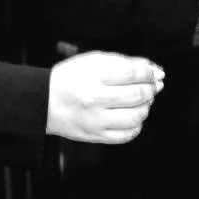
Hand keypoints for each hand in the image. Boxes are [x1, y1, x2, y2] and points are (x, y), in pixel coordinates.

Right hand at [46, 51, 164, 143]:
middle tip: (152, 86)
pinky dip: (137, 125)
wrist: (44, 102)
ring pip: (136, 117)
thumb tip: (155, 70)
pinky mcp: (96, 136)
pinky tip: (132, 116)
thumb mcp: (93, 61)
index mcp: (93, 77)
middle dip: (151, 89)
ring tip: (142, 101)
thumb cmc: (70, 78)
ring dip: (146, 107)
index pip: (132, 74)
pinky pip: (127, 135)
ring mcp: (96, 121)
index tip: (155, 74)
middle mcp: (95, 100)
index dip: (149, 73)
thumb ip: (124, 62)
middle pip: (138, 95)